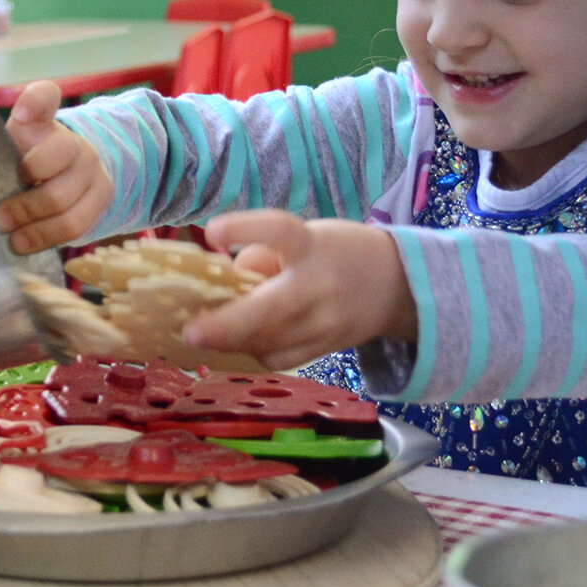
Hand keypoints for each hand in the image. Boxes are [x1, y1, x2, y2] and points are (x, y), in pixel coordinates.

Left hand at [0, 81, 113, 253]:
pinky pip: (78, 225)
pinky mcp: (101, 197)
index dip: (35, 102)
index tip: (22, 115)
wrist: (63, 176)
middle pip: (58, 163)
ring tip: (13, 240)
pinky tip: (29, 245)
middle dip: (26, 197)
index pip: (44, 97)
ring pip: (68, 203)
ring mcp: (93, 168)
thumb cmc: (21, 163)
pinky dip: (49, 239)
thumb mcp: (5, 150)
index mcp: (44, 122)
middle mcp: (75, 141)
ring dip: (37, 226)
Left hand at [185, 210, 416, 369]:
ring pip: (269, 342)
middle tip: (189, 332)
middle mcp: (319, 286)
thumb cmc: (337, 252)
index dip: (245, 228)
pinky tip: (243, 342)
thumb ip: (263, 254)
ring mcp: (325, 323)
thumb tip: (226, 283)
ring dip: (232, 340)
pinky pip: (280, 359)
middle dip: (225, 325)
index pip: (279, 230)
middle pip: (269, 310)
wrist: (397, 285)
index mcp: (311, 246)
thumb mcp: (306, 237)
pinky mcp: (326, 349)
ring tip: (207, 333)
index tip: (212, 231)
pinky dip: (256, 351)